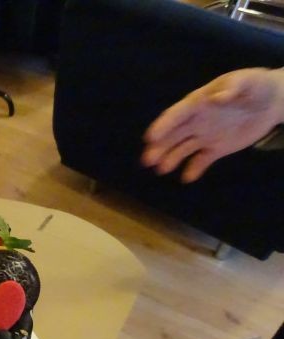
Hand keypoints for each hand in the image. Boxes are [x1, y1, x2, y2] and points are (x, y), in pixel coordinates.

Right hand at [141, 68, 283, 182]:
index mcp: (199, 103)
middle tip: (147, 161)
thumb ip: (232, 88)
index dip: (164, 125)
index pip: (178, 114)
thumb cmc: (256, 86)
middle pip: (173, 135)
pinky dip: (194, 169)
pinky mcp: (216, 148)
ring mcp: (205, 135)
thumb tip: (216, 98)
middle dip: (159, 147)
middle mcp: (197, 121)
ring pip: (183, 148)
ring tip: (161, 170)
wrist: (273, 101)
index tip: (151, 137)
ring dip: (171, 158)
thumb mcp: (247, 81)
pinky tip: (187, 178)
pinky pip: (202, 160)